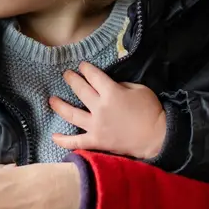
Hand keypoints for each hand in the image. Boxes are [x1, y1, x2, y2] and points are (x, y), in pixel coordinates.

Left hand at [50, 62, 166, 159]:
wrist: (156, 138)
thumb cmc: (151, 111)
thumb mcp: (140, 90)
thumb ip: (121, 85)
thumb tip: (108, 86)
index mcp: (111, 92)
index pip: (93, 76)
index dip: (86, 69)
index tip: (81, 66)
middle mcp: (100, 107)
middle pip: (80, 90)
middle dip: (71, 80)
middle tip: (66, 75)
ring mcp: (96, 126)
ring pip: (71, 114)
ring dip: (59, 105)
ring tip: (52, 100)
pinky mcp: (96, 141)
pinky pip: (76, 142)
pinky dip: (64, 140)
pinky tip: (53, 136)